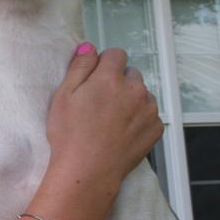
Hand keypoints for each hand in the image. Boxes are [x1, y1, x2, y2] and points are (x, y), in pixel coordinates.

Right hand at [46, 44, 164, 188]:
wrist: (88, 172)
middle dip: (119, 82)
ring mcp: (148, 109)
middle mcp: (135, 89)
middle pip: (131, 74)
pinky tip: (124, 132)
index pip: (116, 55)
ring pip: (143, 94)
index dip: (105, 65)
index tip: (96, 80)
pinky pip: (150, 114)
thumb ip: (79, 67)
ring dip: (132, 100)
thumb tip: (89, 47)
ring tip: (114, 120)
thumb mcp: (64, 95)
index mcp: (110, 78)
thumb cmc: (70, 135)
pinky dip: (141, 119)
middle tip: (103, 104)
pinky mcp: (155, 128)